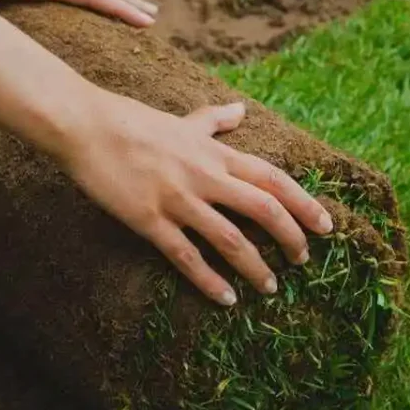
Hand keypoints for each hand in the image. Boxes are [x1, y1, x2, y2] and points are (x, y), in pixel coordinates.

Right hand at [57, 94, 334, 305]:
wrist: (84, 125)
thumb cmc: (131, 121)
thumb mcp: (180, 120)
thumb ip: (213, 121)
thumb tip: (239, 110)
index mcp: (213, 153)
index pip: (272, 178)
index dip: (303, 203)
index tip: (325, 225)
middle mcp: (204, 175)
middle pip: (263, 209)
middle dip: (291, 237)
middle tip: (304, 261)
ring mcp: (177, 199)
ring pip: (231, 238)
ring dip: (256, 266)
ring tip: (271, 287)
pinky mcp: (149, 220)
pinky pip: (186, 256)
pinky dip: (209, 281)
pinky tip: (226, 299)